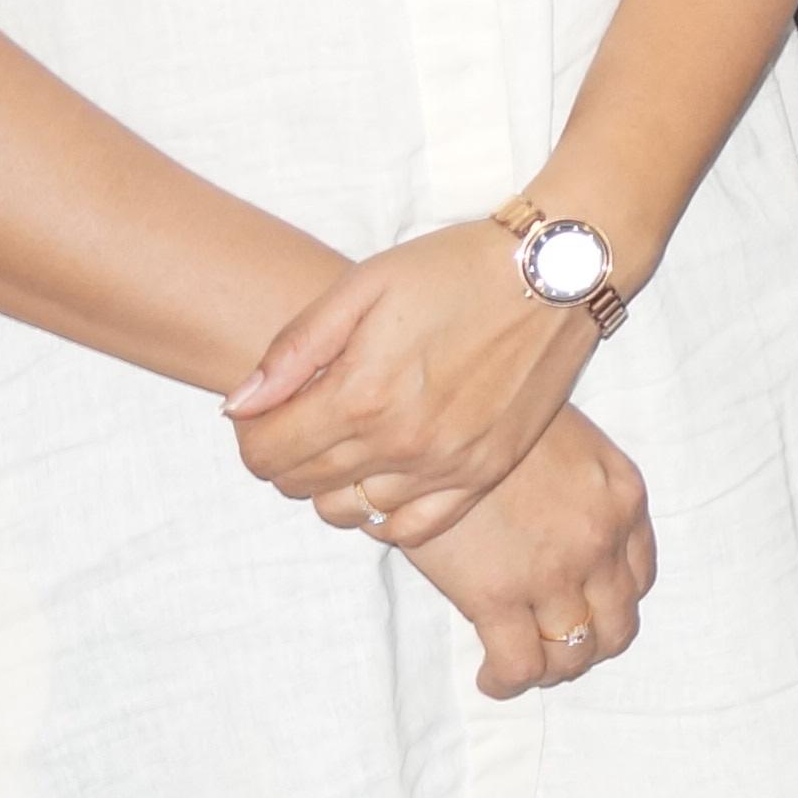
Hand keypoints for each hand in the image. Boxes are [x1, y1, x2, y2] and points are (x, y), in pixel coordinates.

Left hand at [229, 218, 600, 545]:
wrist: (558, 270)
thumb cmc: (456, 267)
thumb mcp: (363, 285)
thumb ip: (294, 348)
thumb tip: (239, 406)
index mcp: (361, 394)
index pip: (265, 454)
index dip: (252, 433)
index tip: (269, 410)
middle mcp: (401, 442)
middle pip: (300, 486)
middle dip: (287, 455)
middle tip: (310, 416)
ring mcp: (447, 464)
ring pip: (350, 512)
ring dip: (332, 485)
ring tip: (352, 440)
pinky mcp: (486, 471)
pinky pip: (414, 529)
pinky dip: (385, 516)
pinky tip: (387, 477)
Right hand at [398, 405, 654, 698]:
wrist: (444, 416)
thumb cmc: (498, 421)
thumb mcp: (572, 443)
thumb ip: (585, 493)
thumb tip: (565, 532)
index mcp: (625, 499)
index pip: (640, 577)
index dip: (612, 604)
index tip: (583, 609)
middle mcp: (602, 540)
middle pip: (618, 625)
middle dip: (589, 646)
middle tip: (553, 647)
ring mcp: (556, 572)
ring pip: (576, 653)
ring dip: (552, 669)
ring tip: (522, 665)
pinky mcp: (499, 595)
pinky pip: (521, 665)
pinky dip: (510, 681)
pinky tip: (492, 677)